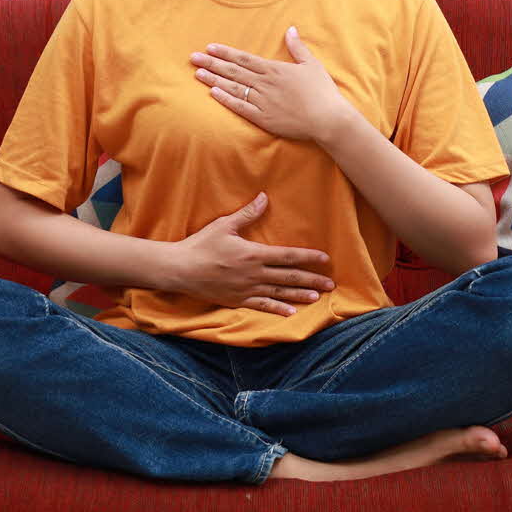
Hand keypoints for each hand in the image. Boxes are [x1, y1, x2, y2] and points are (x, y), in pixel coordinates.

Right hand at [169, 192, 336, 316]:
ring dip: (300, 295)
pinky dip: (278, 310)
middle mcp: (254, 273)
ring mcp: (247, 289)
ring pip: (279, 294)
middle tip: (331, 284)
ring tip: (317, 298)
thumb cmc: (201, 244)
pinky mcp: (238, 300)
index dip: (308, 257)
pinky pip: (262, 307)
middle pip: (289, 277)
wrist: (180, 269)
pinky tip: (292, 313)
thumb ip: (247, 214)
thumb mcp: (224, 225)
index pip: (288, 256)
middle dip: (312, 280)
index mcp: (253, 254)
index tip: (325, 259)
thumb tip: (264, 197)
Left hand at [190, 26, 352, 142]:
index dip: (225, 53)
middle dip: (212, 63)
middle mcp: (265, 83)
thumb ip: (298, 47)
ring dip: (214, 80)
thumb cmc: (322, 91)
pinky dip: (226, 100)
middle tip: (193, 58)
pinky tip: (213, 93)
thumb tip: (290, 29)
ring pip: (233, 88)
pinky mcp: (263, 118)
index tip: (210, 48)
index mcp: (275, 69)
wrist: (327, 119)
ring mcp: (262, 101)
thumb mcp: (312, 64)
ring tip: (197, 74)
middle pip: (233, 71)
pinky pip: (240, 107)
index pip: (244, 59)